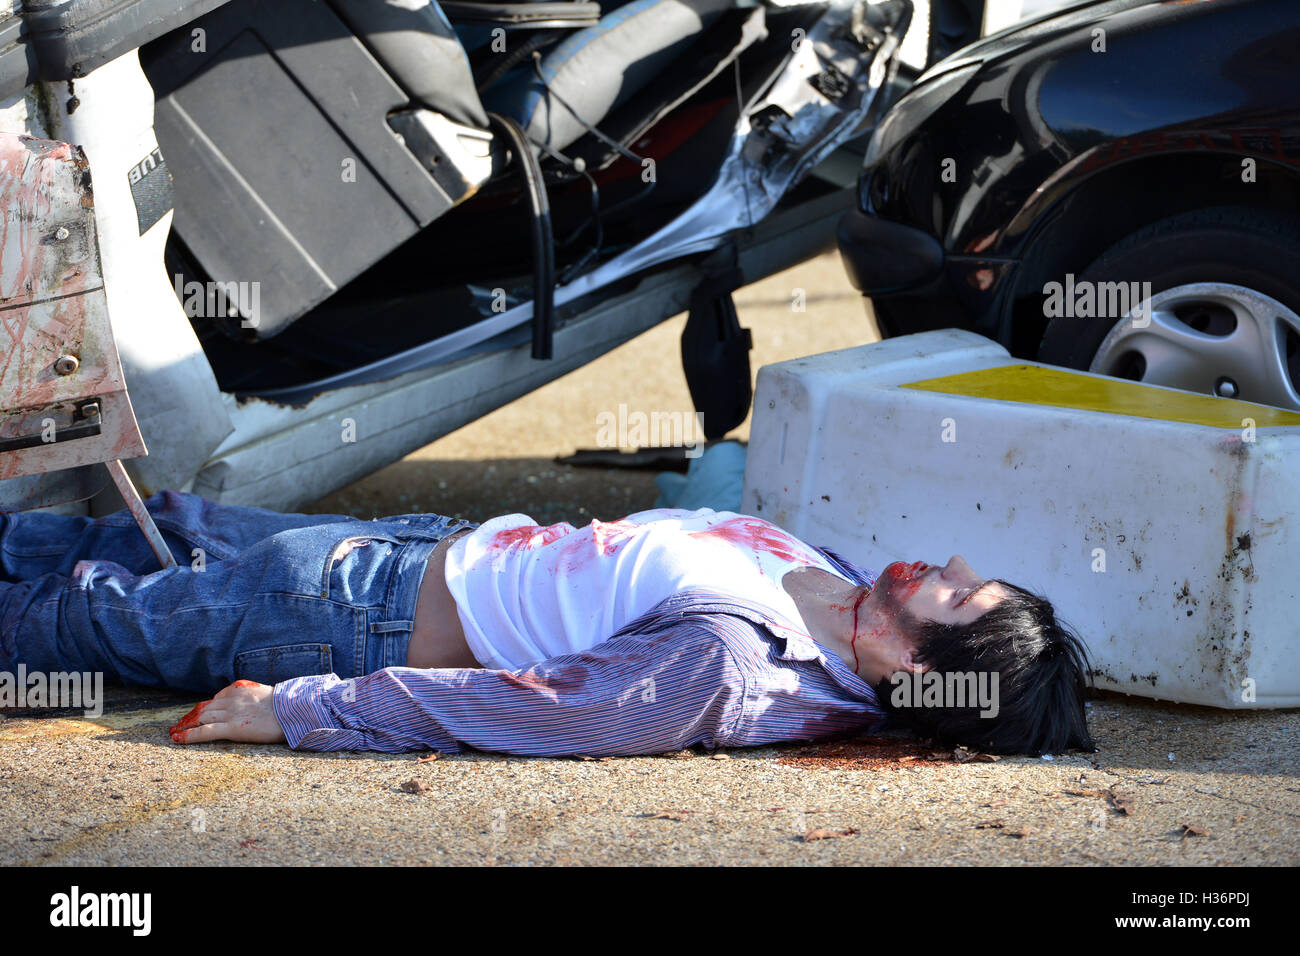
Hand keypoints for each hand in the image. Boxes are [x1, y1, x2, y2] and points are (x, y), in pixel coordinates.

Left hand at [169, 680, 286, 744]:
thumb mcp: (265, 696)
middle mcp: (231, 699)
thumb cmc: (285, 706)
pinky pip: (205, 731)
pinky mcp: (232, 728)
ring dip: (185, 725)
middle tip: (178, 725)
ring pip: (201, 718)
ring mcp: (230, 713)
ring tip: (175, 733)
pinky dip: (189, 735)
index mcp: (239, 689)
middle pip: (204, 708)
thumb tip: (250, 708)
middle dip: (190, 717)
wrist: (292, 710)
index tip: (198, 715)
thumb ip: (252, 699)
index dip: (204, 708)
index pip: (215, 699)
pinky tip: (179, 739)